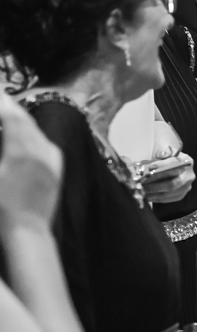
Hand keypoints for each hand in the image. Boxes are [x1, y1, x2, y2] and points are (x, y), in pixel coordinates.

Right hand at [0, 90, 62, 229]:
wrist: (27, 233)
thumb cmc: (0, 209)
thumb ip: (2, 146)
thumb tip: (6, 131)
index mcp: (22, 151)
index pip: (13, 117)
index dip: (3, 102)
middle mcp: (42, 151)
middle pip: (26, 121)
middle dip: (10, 108)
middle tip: (0, 99)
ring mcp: (52, 160)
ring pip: (37, 132)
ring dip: (22, 120)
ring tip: (7, 113)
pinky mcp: (57, 170)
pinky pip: (45, 144)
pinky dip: (32, 135)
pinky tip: (24, 136)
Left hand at [138, 153, 194, 204]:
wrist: (171, 166)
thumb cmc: (166, 158)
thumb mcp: (165, 150)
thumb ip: (163, 151)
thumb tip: (162, 154)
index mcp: (186, 161)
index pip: (174, 164)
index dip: (162, 166)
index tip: (149, 168)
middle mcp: (189, 175)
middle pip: (173, 183)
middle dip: (155, 185)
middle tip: (141, 184)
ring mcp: (186, 186)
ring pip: (169, 192)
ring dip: (153, 193)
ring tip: (141, 190)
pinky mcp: (180, 195)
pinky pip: (167, 199)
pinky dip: (155, 198)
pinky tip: (146, 195)